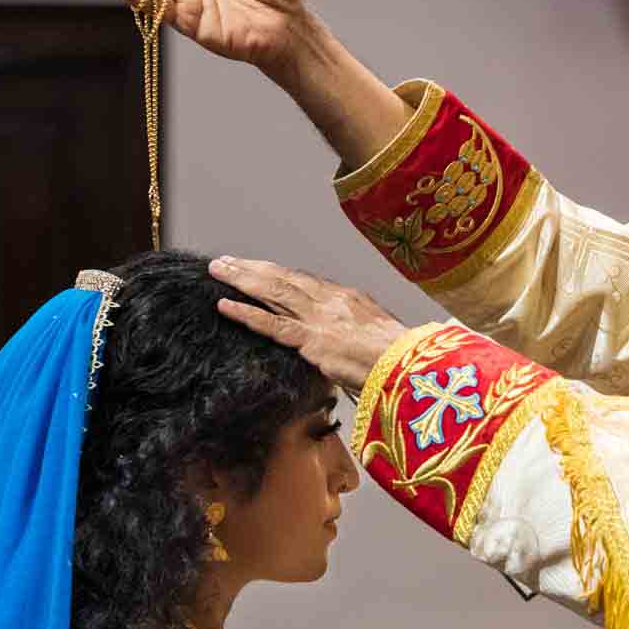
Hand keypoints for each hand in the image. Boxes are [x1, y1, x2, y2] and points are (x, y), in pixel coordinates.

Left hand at [209, 259, 404, 393]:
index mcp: (348, 299)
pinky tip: (224, 305)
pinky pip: (272, 324)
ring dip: (242, 280)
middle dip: (252, 268)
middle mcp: (331, 301)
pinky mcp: (312, 339)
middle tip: (226, 261)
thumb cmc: (401, 360)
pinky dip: (246, 313)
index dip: (277, 274)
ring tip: (218, 270)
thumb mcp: (377, 337)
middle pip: (284, 278)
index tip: (258, 268)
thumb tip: (343, 342)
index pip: (303, 281)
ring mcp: (320, 318)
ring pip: (273, 291)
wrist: (411, 367)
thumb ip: (355, 334)